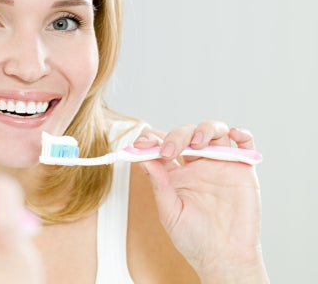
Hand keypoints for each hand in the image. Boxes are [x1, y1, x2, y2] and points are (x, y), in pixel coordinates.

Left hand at [134, 122, 268, 282]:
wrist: (223, 257)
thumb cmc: (194, 239)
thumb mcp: (169, 212)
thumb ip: (159, 184)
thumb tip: (143, 160)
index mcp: (174, 173)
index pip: (161, 145)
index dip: (150, 140)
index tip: (142, 144)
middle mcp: (196, 164)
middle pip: (185, 135)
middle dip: (176, 136)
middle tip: (169, 150)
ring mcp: (219, 164)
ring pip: (213, 132)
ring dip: (204, 129)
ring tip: (197, 143)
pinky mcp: (242, 170)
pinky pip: (245, 144)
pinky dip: (242, 134)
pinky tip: (234, 134)